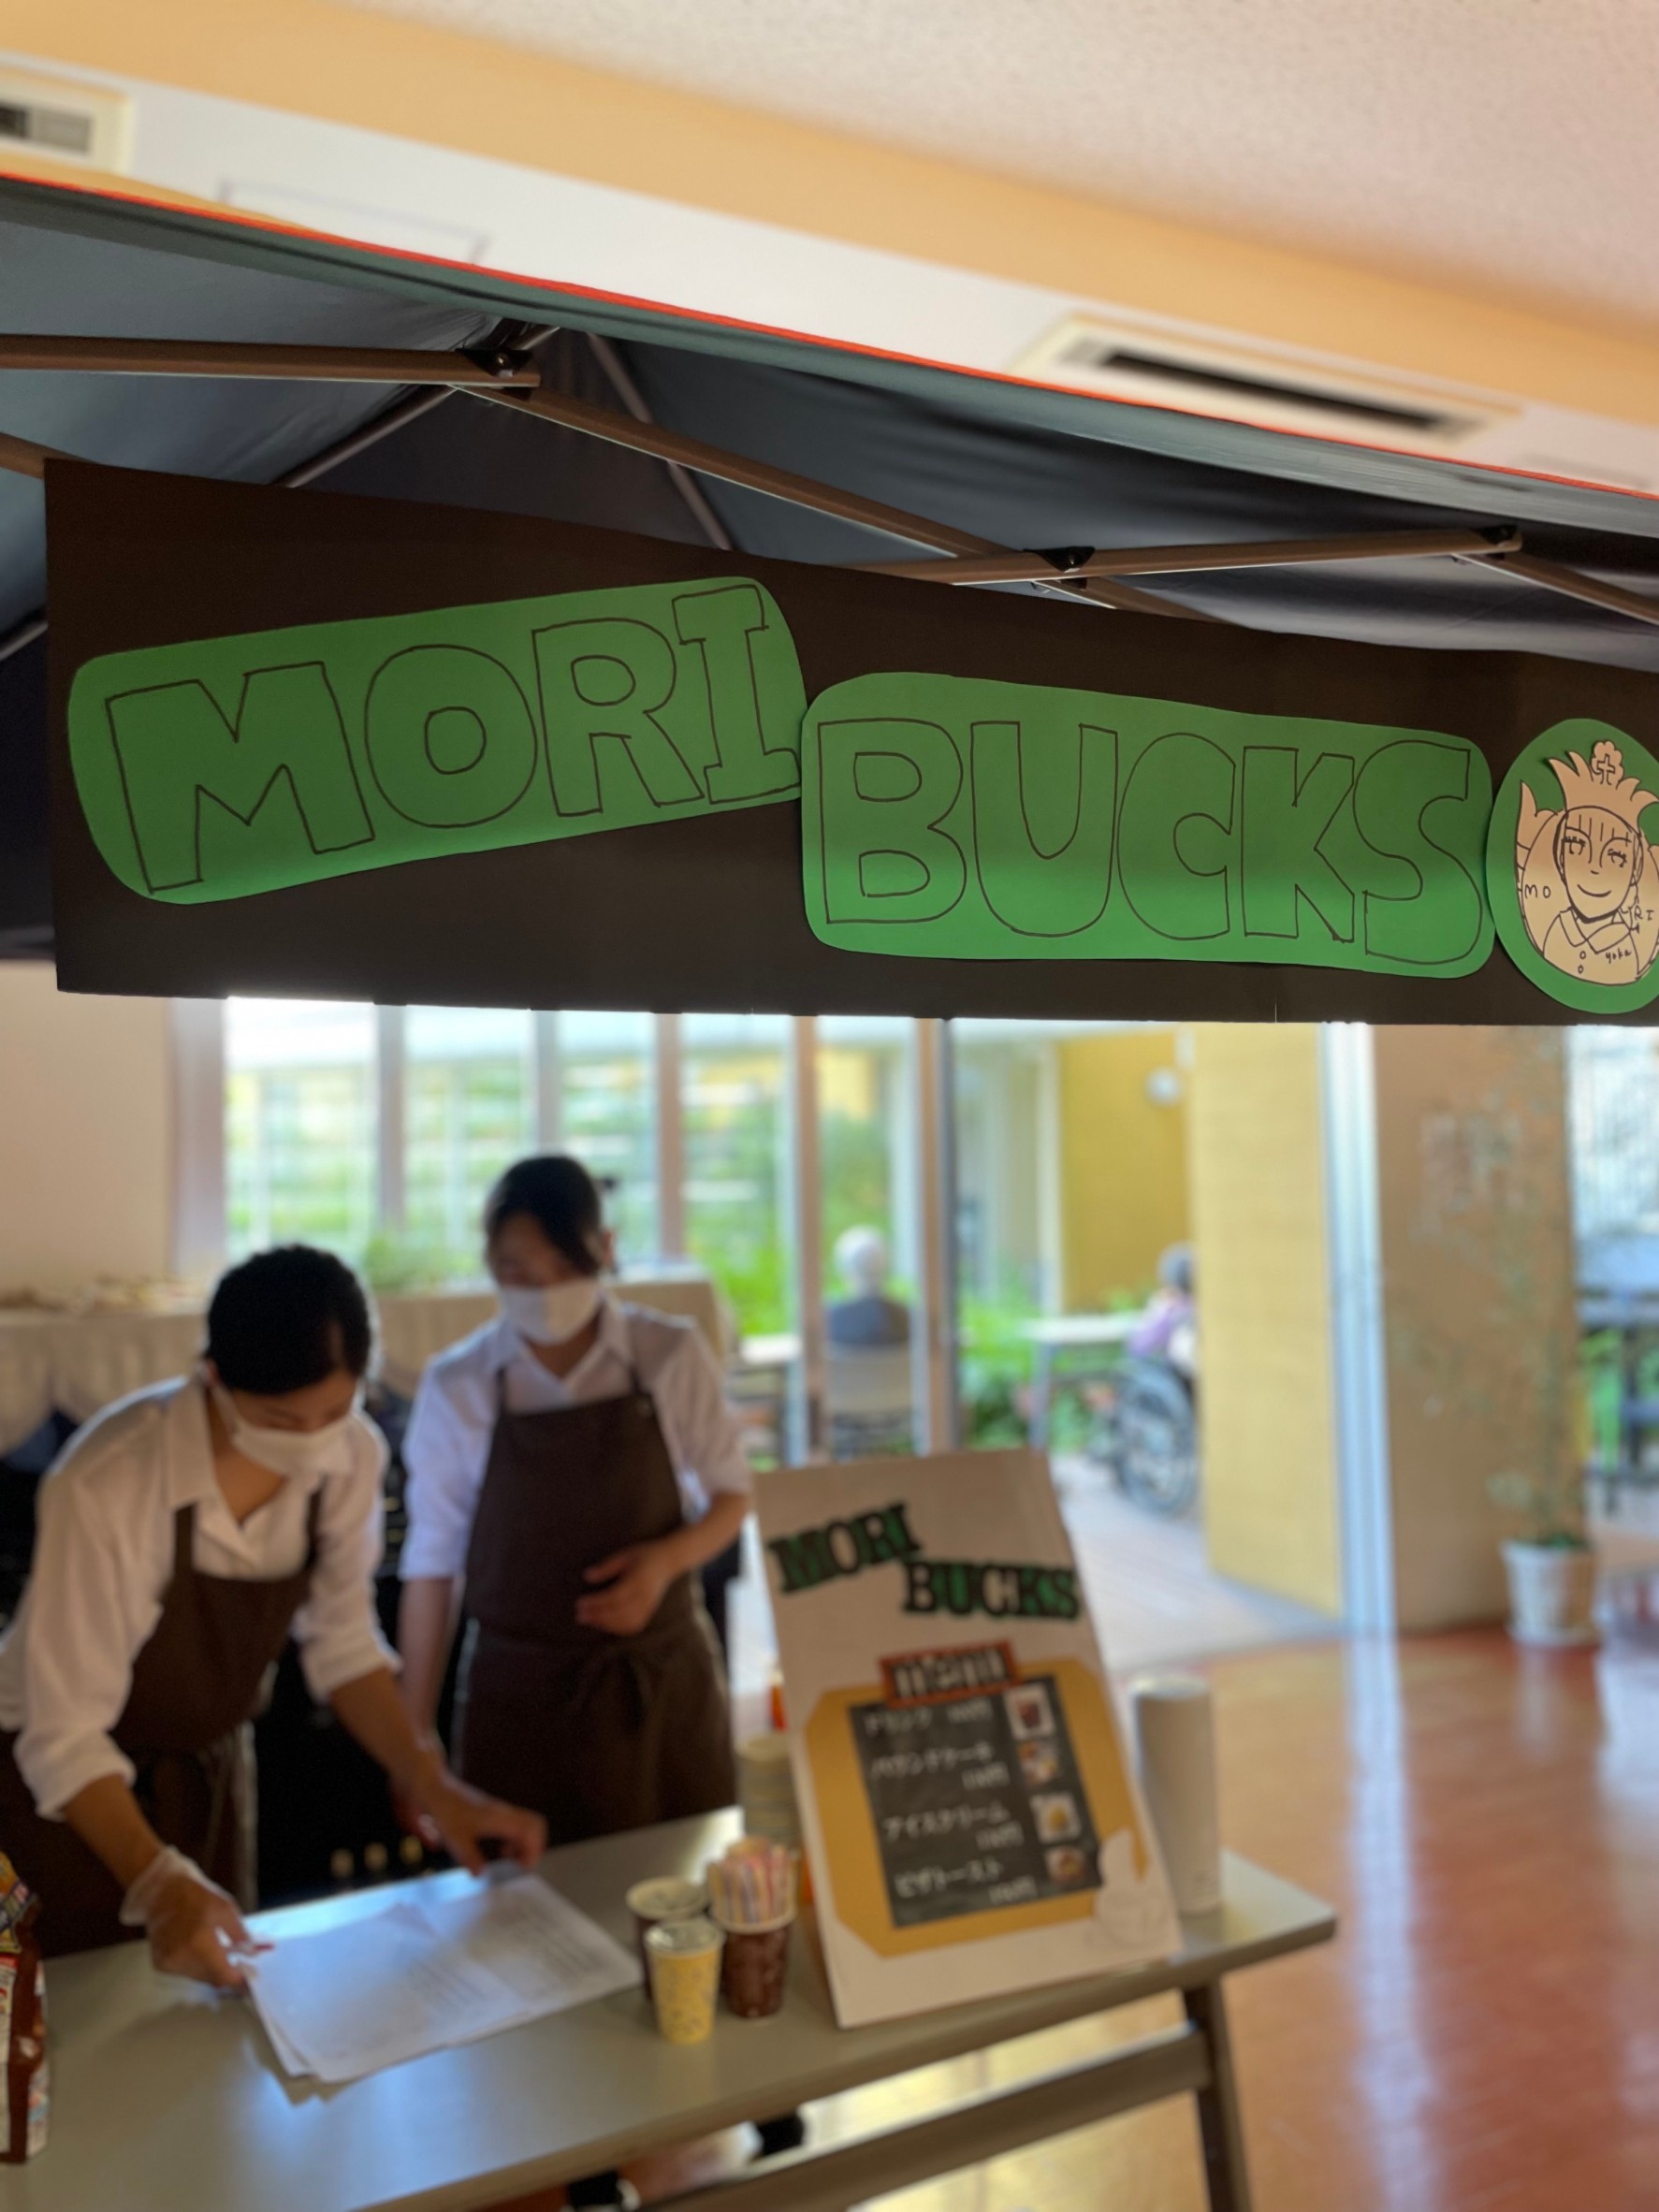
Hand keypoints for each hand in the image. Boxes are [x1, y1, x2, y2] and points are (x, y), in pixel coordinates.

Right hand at [144, 1865, 268, 1991]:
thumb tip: (253, 1953)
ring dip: (213, 1969)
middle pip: (212, 1979)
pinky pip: (186, 1972)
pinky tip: (200, 1948)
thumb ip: (240, 1934)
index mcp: (199, 1943)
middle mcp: (181, 1958)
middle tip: (239, 1961)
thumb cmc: (195, 1895)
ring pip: (199, 1977)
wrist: (161, 1891)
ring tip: (219, 1950)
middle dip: (228, 1972)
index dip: (239, 1980)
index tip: (251, 1980)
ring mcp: (168, 1964)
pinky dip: (197, 1965)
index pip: (224, 1975)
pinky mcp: (160, 1964)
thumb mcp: (226, 1908)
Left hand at [415, 1771, 546, 1875]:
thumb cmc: (446, 1811)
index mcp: (500, 1818)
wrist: (438, 1789)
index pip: (532, 1829)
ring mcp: (501, 1812)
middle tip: (522, 1864)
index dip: (534, 1849)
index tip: (524, 1866)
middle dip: (535, 1846)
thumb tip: (481, 1875)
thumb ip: (470, 1857)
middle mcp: (505, 1813)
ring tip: (511, 1859)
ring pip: (527, 1825)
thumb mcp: (455, 1838)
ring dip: (525, 1843)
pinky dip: (516, 1839)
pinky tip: (502, 1849)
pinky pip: (516, 1825)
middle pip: (536, 1825)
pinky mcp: (495, 1813)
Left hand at [576, 1540, 675, 1636]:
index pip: (614, 1596)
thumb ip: (607, 1566)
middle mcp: (645, 1595)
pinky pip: (633, 1626)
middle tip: (579, 1615)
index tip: (580, 1603)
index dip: (596, 1602)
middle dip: (597, 1616)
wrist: (669, 1561)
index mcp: (638, 1579)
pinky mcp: (650, 1611)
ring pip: (626, 1622)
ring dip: (606, 1624)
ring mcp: (649, 1605)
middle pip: (619, 1612)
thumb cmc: (644, 1555)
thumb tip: (586, 1577)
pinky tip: (604, 1624)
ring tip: (589, 1620)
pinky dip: (618, 1628)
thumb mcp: (625, 1555)